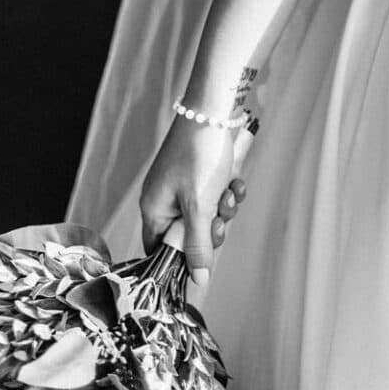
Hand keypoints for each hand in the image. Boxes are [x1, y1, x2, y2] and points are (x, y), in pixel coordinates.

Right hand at [138, 115, 248, 283]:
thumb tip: (197, 280)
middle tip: (218, 218)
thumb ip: (198, 246)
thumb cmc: (200, 154)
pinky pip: (216, 194)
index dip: (179, 260)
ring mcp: (184, 184)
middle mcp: (165, 197)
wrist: (215, 109)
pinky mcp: (202, 172)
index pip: (158, 249)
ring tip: (228, 190)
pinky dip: (228, 189)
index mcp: (153, 208)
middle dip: (211, 229)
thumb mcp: (199, 207)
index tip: (200, 263)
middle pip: (189, 235)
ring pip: (207, 214)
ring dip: (223, 206)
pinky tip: (235, 180)